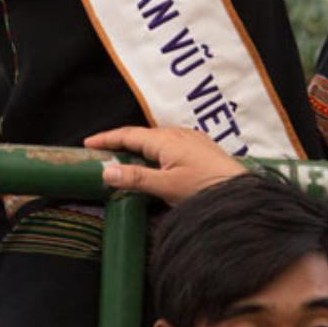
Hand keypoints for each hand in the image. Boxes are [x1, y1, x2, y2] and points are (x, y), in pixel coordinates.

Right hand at [83, 125, 246, 205]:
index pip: (129, 135)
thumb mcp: (165, 187)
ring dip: (138, 146)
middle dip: (120, 141)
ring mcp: (190, 139)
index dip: (107, 138)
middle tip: (101, 151)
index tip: (88, 143)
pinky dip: (154, 150)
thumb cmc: (204, 189)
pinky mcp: (200, 147)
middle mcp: (177, 133)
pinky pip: (169, 143)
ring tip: (123, 157)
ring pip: (156, 139)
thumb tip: (106, 170)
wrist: (239, 192)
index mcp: (165, 140)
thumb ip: (136, 178)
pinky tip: (155, 162)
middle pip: (141, 135)